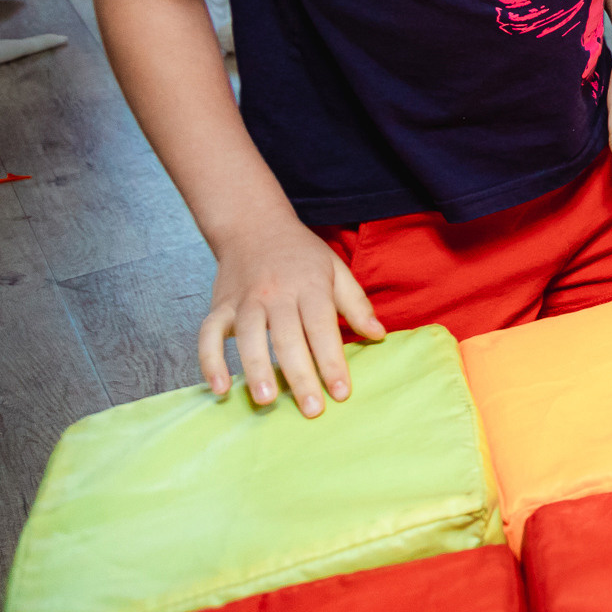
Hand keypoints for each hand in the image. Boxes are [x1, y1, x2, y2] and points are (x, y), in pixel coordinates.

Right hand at [200, 216, 382, 415]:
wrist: (254, 226)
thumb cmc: (301, 255)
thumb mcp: (336, 270)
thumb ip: (357, 304)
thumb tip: (379, 336)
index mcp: (310, 286)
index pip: (323, 329)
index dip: (333, 362)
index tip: (342, 393)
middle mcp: (276, 295)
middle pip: (288, 338)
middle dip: (301, 376)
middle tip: (311, 409)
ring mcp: (245, 301)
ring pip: (248, 338)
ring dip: (256, 370)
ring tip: (267, 401)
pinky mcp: (219, 307)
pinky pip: (209, 335)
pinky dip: (210, 362)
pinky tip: (219, 388)